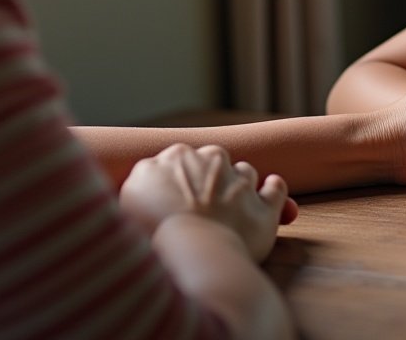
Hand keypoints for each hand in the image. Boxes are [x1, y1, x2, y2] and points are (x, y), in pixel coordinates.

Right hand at [119, 143, 290, 261]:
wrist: (191, 249)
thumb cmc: (154, 226)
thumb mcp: (130, 193)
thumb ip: (145, 177)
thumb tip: (152, 173)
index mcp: (179, 155)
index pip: (180, 158)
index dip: (179, 178)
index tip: (176, 196)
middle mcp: (213, 161)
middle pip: (213, 162)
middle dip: (210, 178)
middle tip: (201, 205)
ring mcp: (241, 182)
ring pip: (244, 172)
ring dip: (240, 185)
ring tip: (232, 207)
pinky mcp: (264, 207)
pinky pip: (275, 189)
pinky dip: (273, 190)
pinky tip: (270, 190)